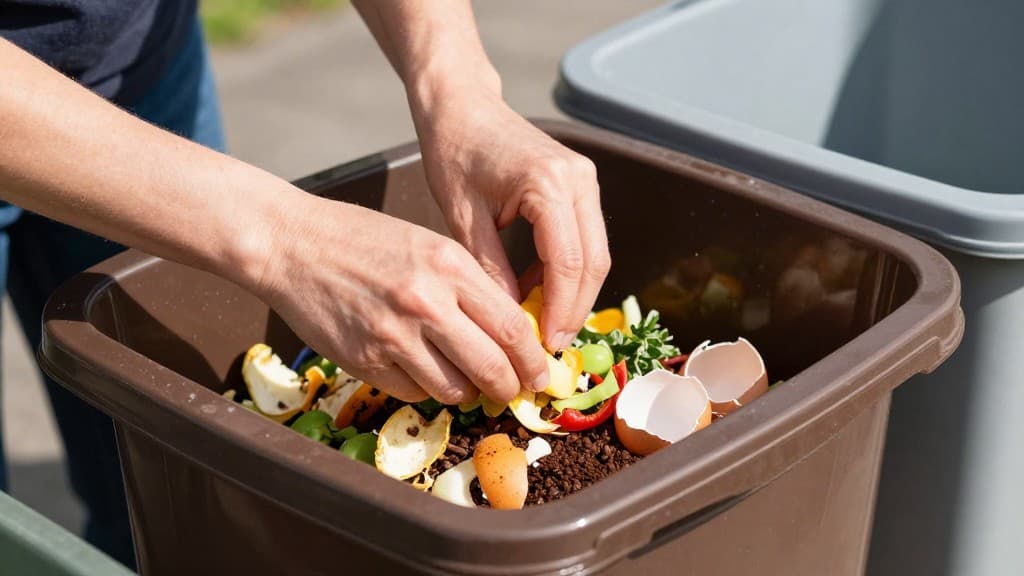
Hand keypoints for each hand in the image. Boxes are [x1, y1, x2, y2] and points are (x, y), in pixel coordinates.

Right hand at [254, 195, 548, 403]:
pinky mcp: (364, 361)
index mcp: (449, 265)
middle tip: (512, 391)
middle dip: (509, 387)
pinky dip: (423, 388)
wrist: (292, 244)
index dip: (533, 359)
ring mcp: (392, 335)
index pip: (512, 327)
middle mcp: (426, 301)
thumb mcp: (428, 245)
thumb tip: (509, 336)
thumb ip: (469, 286)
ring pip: (454, 389)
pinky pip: (412, 393)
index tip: (540, 372)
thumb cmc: (362, 240)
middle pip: (492, 367)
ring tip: (463, 379)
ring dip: (466, 391)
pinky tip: (416, 368)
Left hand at [411, 88, 610, 351]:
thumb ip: (490, 269)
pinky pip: (585, 238)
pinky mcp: (581, 184)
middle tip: (549, 345)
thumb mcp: (463, 217)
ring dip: (574, 293)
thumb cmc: (454, 153)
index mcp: (548, 183)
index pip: (569, 262)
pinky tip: (538, 291)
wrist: (462, 107)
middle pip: (594, 261)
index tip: (545, 345)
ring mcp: (585, 179)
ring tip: (542, 324)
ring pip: (596, 253)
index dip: (561, 309)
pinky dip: (568, 271)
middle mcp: (578, 179)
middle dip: (575, 309)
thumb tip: (510, 321)